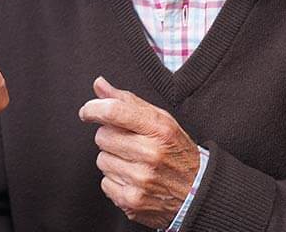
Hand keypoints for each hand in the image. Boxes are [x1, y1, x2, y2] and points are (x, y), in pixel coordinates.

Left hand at [79, 77, 198, 228]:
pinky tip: (133, 179)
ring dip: (113, 160)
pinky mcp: (133, 201)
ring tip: (134, 162)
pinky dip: (115, 181)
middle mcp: (151, 153)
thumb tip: (99, 84)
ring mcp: (141, 179)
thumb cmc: (175, 151)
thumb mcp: (160, 120)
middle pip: (102, 136)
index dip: (93, 109)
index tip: (88, 111)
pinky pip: (104, 183)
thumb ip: (127, 101)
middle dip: (110, 137)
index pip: (114, 112)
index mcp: (159, 129)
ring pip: (101, 160)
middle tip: (129, 143)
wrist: (198, 192)